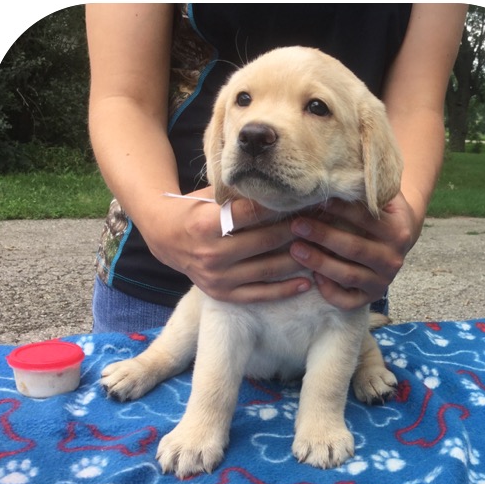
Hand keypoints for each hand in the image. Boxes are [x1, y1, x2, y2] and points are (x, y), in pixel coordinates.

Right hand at [141, 188, 310, 303]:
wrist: (164, 238)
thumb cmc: (193, 211)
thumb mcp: (209, 198)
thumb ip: (238, 196)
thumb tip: (279, 188)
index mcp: (206, 224)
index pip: (251, 214)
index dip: (280, 208)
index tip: (303, 202)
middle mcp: (212, 253)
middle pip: (264, 242)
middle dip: (294, 231)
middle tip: (318, 224)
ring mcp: (218, 277)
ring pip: (268, 269)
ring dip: (297, 260)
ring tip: (319, 250)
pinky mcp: (224, 294)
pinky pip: (261, 295)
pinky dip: (286, 290)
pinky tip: (307, 283)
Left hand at [288, 195, 419, 309]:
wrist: (399, 234)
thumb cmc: (380, 208)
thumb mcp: (381, 193)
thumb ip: (365, 183)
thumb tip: (335, 167)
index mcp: (398, 231)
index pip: (366, 219)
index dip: (339, 208)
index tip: (314, 199)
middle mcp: (394, 259)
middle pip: (354, 249)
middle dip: (323, 236)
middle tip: (296, 224)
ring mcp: (383, 281)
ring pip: (348, 275)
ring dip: (319, 262)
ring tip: (295, 248)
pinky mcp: (371, 297)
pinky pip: (348, 301)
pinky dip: (329, 291)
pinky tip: (312, 277)